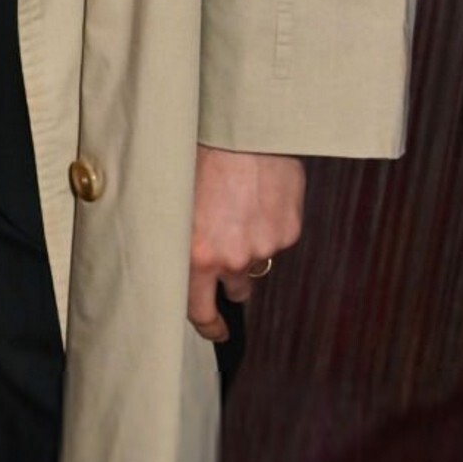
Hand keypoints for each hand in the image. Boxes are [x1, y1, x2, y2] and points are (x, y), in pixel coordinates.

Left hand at [188, 148, 303, 343]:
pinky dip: (271, 224)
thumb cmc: (199, 159)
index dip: (209, 326)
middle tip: (227, 252)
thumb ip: (179, 241)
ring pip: (259, 260)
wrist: (242, 129)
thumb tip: (179, 262)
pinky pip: (278, 238)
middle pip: (237, 289)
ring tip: (241, 209)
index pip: (200, 310)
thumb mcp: (173, 204)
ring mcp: (265, 246)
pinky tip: (261, 196)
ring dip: (251, 246)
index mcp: (197, 256)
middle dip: (233, 278)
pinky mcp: (289, 230)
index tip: (216, 331)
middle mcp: (233, 259)